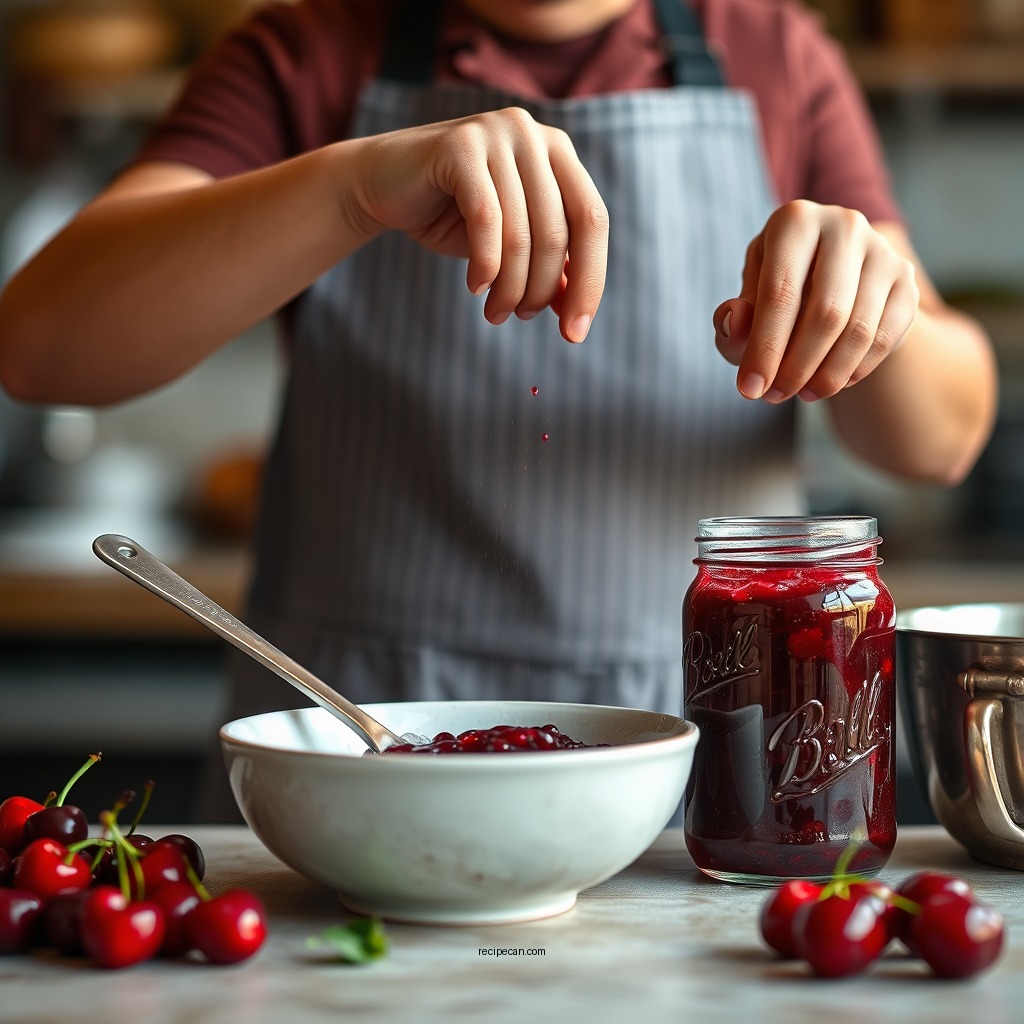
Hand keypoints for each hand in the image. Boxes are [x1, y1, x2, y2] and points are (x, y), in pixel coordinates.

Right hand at [349, 106, 607, 342]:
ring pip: (521, 233)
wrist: (382, 185)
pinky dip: (485, 264)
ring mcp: (497, 133)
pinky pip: (486, 219)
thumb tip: (577, 314)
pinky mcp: (459, 145)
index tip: (574, 334)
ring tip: (495, 314)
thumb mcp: (510, 246)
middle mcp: (534, 135)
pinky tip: (475, 287)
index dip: (590, 282)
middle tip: (519, 317)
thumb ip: (549, 268)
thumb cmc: (453, 216)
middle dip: (542, 291)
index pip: (593, 221)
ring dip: (510, 287)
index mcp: (559, 153)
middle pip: (559, 232)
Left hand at [712, 200, 919, 401]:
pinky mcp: (906, 279)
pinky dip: (855, 371)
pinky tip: (832, 383)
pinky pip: (885, 338)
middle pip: (826, 313)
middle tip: (775, 397)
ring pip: (859, 330)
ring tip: (801, 394)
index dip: (764, 348)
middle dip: (797, 366)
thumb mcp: (744, 307)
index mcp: (794, 221)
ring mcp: (881, 250)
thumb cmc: (774, 298)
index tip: (749, 389)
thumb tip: (735, 321)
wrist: (826, 283)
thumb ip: (731, 321)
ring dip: (827, 375)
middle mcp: (843, 225)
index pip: (779, 293)